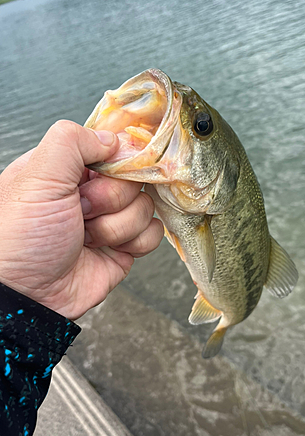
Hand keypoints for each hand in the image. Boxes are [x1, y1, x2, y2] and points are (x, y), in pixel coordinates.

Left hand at [0, 120, 162, 319]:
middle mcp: (91, 192)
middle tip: (81, 211)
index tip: (105, 173)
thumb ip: (72, 141)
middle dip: (110, 199)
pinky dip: (135, 242)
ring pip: (145, 207)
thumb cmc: (19, 237)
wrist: (26, 296)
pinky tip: (109, 249)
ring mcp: (109, 219)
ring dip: (117, 225)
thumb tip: (113, 139)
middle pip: (134, 179)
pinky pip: (153, 233)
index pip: (114, 148)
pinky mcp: (124, 247)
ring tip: (87, 237)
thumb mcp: (37, 176)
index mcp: (69, 169)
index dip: (118, 160)